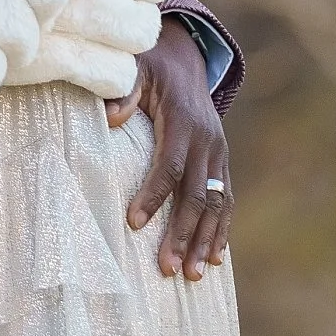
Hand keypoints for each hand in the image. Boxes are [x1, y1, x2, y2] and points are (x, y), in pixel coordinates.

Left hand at [106, 18, 231, 281]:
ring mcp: (218, 153)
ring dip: (205, 240)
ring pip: (216, 203)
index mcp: (183, 122)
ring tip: (192, 275)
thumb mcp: (135, 68)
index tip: (133, 224)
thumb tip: (110, 118)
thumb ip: (124, 91)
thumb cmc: (151, 69)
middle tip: (167, 269)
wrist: (185, 60)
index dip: (153, 195)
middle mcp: (206, 141)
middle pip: (196, 194)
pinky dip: (222, 229)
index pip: (169, 165)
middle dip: (182, 233)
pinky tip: (215, 258)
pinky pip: (225, 199)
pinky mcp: (221, 161)